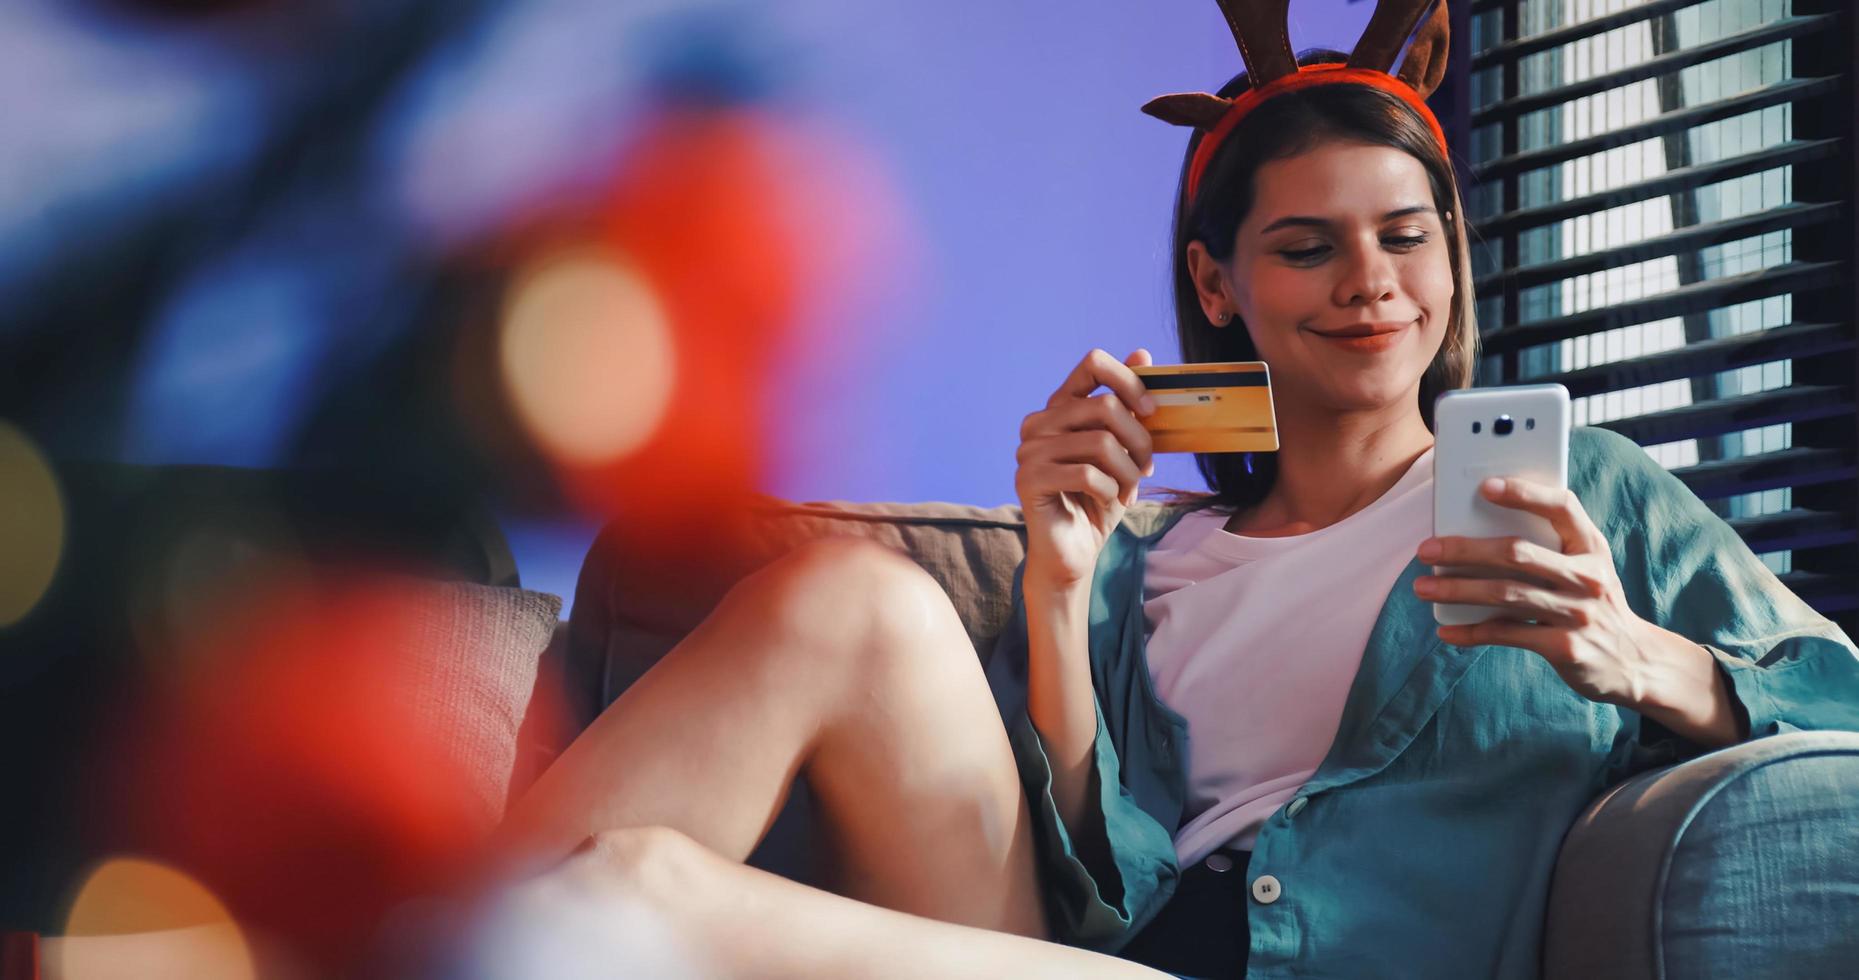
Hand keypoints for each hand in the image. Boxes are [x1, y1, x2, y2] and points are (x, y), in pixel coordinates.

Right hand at [1015, 348, 1155, 591]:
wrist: (1075, 552)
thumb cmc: (1100, 499)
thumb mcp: (1124, 449)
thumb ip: (1129, 404)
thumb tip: (1142, 352)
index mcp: (1060, 407)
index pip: (1092, 364)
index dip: (1129, 379)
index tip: (1152, 411)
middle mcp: (1039, 422)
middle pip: (1104, 406)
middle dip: (1139, 440)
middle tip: (1147, 469)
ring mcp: (1029, 450)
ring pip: (1100, 442)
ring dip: (1128, 472)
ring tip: (1128, 492)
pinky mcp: (1029, 480)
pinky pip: (1086, 474)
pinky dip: (1110, 490)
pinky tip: (1109, 501)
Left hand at [1414, 477, 1662, 707]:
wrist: (1634, 661)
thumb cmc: (1593, 603)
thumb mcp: (1586, 567)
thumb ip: (1548, 547)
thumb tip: (1477, 531)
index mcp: (1591, 547)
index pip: (1562, 507)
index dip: (1525, 493)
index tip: (1485, 486)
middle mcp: (1587, 577)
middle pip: (1516, 553)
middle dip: (1464, 550)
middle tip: (1426, 550)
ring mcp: (1577, 613)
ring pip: (1505, 595)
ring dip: (1457, 590)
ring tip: (1422, 588)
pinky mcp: (1564, 647)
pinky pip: (1506, 634)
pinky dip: (1471, 632)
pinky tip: (1446, 630)